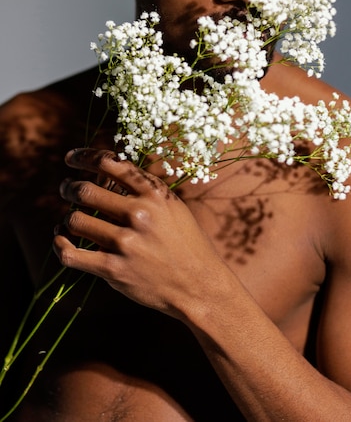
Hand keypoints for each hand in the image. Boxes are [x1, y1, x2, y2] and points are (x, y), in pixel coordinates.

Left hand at [53, 148, 223, 319]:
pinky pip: (70, 254)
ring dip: (68, 217)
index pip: (108, 164)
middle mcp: (138, 214)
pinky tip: (60, 240)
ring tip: (69, 218)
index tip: (72, 158)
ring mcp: (125, 242)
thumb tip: (111, 169)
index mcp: (153, 194)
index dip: (84, 157)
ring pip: (75, 220)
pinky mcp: (113, 269)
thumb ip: (144, 189)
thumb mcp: (172, 207)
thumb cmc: (187, 243)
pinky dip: (59, 245)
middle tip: (67, 189)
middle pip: (85, 191)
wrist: (199, 285)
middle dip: (69, 188)